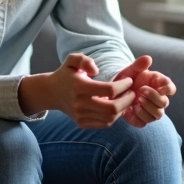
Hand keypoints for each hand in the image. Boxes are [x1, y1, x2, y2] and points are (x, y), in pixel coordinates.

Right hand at [19, 53, 135, 127]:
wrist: (52, 92)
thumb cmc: (66, 74)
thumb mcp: (72, 60)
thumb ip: (84, 60)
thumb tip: (96, 70)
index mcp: (80, 87)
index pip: (110, 89)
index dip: (124, 85)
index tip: (129, 80)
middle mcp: (80, 104)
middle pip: (112, 108)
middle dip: (127, 100)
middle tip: (132, 93)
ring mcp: (81, 116)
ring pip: (110, 118)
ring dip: (122, 109)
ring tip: (125, 99)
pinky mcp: (82, 123)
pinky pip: (104, 124)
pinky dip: (114, 117)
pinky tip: (116, 107)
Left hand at [112, 55, 176, 127]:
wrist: (116, 91)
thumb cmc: (128, 79)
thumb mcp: (131, 70)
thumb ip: (139, 65)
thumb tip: (148, 58)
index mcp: (159, 86)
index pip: (171, 89)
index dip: (167, 88)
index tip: (159, 85)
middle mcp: (158, 100)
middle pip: (164, 103)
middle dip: (153, 97)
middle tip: (141, 91)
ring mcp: (151, 111)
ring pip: (157, 115)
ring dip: (147, 108)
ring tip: (135, 101)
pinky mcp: (141, 120)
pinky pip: (144, 123)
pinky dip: (138, 117)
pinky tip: (129, 110)